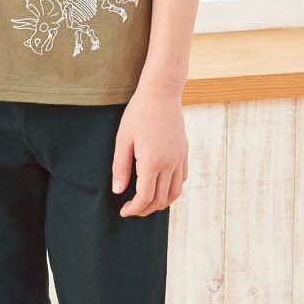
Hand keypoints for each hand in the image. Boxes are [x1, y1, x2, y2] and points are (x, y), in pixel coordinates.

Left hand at [111, 85, 188, 217]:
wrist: (162, 92)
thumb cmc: (138, 113)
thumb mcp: (123, 139)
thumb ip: (120, 167)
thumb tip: (118, 191)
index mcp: (152, 161)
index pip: (145, 197)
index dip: (134, 209)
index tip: (123, 211)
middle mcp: (170, 163)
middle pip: (160, 199)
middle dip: (145, 209)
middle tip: (131, 209)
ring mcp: (180, 158)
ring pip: (175, 193)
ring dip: (161, 203)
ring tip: (146, 203)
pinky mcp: (184, 152)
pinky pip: (182, 179)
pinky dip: (171, 189)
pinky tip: (159, 185)